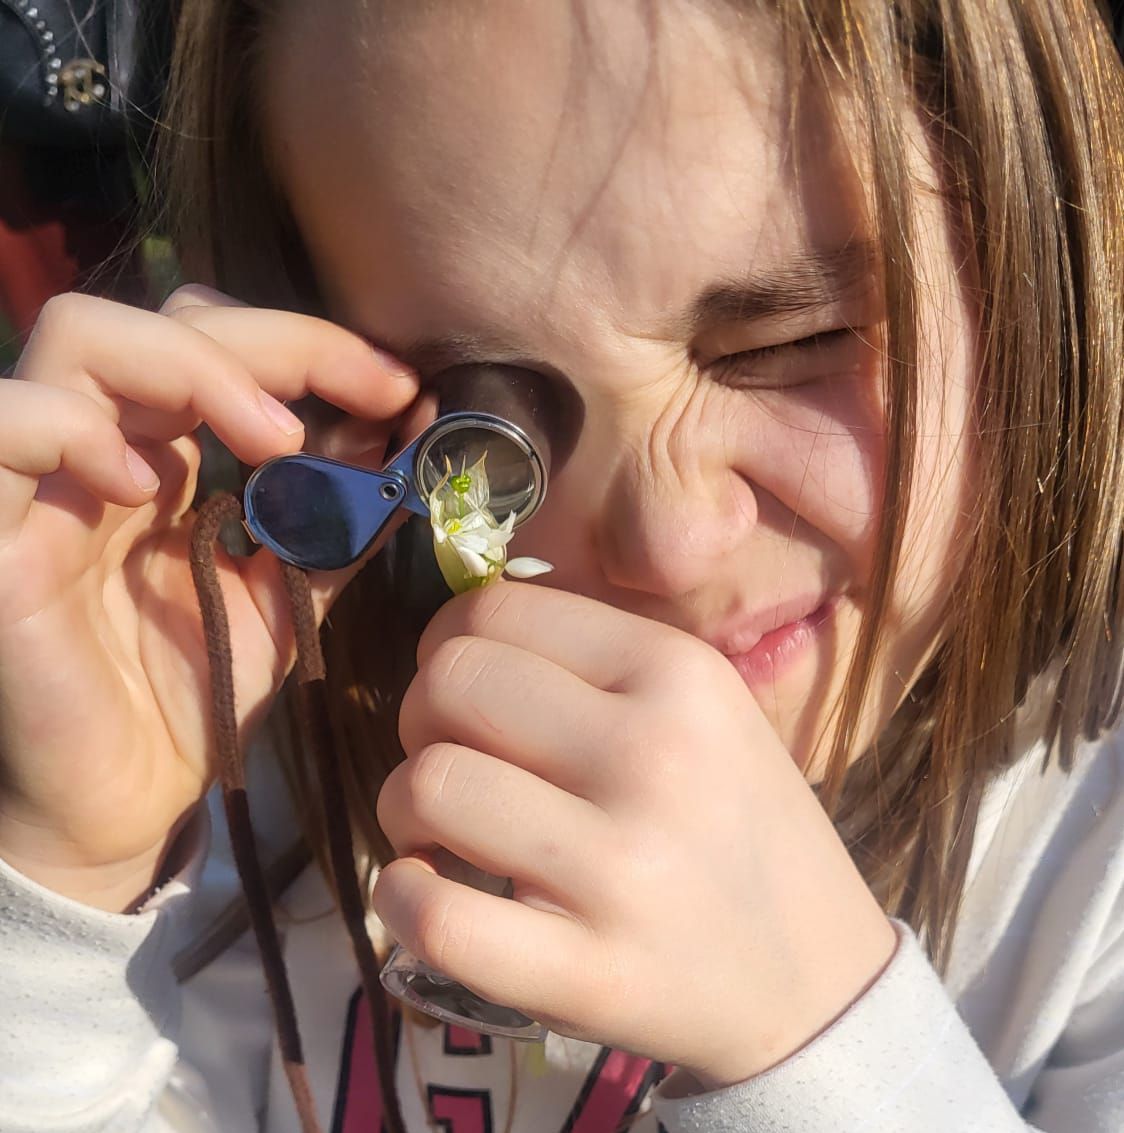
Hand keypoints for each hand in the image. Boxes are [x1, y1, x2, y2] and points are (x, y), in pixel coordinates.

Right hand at [0, 286, 417, 910]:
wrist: (130, 797)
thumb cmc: (200, 689)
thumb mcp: (292, 593)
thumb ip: (343, 519)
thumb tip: (417, 436)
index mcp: (171, 453)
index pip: (226, 342)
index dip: (315, 345)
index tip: (401, 386)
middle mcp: (105, 447)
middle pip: (162, 317)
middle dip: (278, 340)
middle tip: (363, 396)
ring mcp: (40, 479)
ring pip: (80, 337)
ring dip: (194, 367)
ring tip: (276, 441)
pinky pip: (2, 427)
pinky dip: (76, 427)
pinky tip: (147, 486)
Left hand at [374, 583, 895, 1086]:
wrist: (820, 984)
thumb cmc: (743, 829)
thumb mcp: (707, 710)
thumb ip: (595, 666)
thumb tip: (457, 642)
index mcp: (678, 672)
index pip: (496, 609)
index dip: (446, 642)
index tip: (456, 686)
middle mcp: (651, 753)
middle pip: (451, 683)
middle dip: (419, 716)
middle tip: (450, 757)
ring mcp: (620, 867)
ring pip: (429, 784)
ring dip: (404, 806)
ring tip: (441, 832)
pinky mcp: (589, 972)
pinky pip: (435, 914)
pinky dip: (400, 897)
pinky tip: (427, 891)